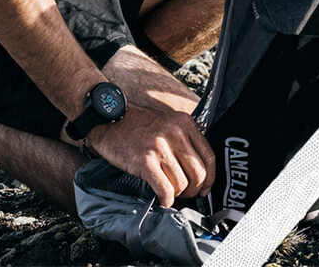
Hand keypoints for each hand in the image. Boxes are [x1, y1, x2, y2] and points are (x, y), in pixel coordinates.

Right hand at [86, 100, 215, 208]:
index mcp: (184, 122)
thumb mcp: (167, 122)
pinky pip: (165, 190)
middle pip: (198, 174)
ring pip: (182, 184)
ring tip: (168, 191)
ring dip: (176, 194)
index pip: (209, 157)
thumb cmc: (136, 124)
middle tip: (185, 194)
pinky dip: (165, 200)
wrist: (108, 117)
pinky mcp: (145, 161)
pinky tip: (161, 199)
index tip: (205, 188)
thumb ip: (184, 140)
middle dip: (193, 190)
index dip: (210, 179)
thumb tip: (198, 172)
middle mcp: (175, 132)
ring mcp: (160, 146)